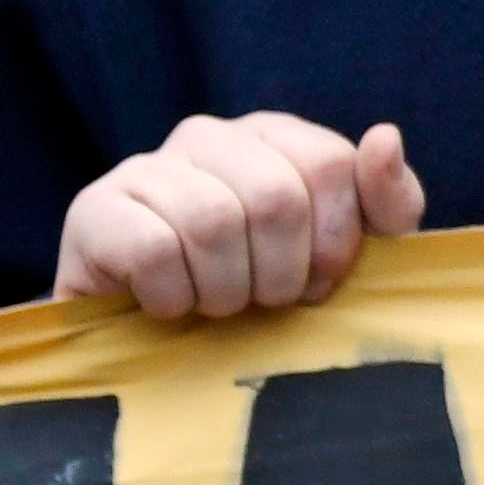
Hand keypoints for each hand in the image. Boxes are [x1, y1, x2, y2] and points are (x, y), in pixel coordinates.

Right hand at [52, 111, 419, 316]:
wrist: (160, 347)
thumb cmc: (265, 294)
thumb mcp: (349, 258)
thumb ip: (388, 205)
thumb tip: (384, 137)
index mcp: (273, 136)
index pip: (328, 164)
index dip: (335, 242)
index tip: (320, 282)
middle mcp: (208, 137)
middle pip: (274, 196)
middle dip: (282, 275)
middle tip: (265, 303)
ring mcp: (145, 167)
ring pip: (212, 222)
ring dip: (226, 291)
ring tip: (217, 306)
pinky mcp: (95, 209)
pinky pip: (152, 249)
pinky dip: (173, 297)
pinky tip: (170, 305)